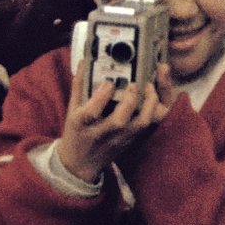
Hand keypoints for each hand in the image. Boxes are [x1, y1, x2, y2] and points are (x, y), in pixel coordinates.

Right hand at [57, 61, 168, 182]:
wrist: (81, 162)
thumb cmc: (76, 131)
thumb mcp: (72, 109)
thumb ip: (80, 85)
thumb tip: (85, 62)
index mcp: (82, 123)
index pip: (92, 111)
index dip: (103, 95)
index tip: (109, 81)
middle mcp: (101, 133)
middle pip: (119, 120)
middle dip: (129, 99)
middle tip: (134, 83)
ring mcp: (118, 139)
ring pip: (139, 125)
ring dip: (148, 106)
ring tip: (149, 88)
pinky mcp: (130, 141)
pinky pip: (146, 127)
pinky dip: (152, 111)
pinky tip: (152, 98)